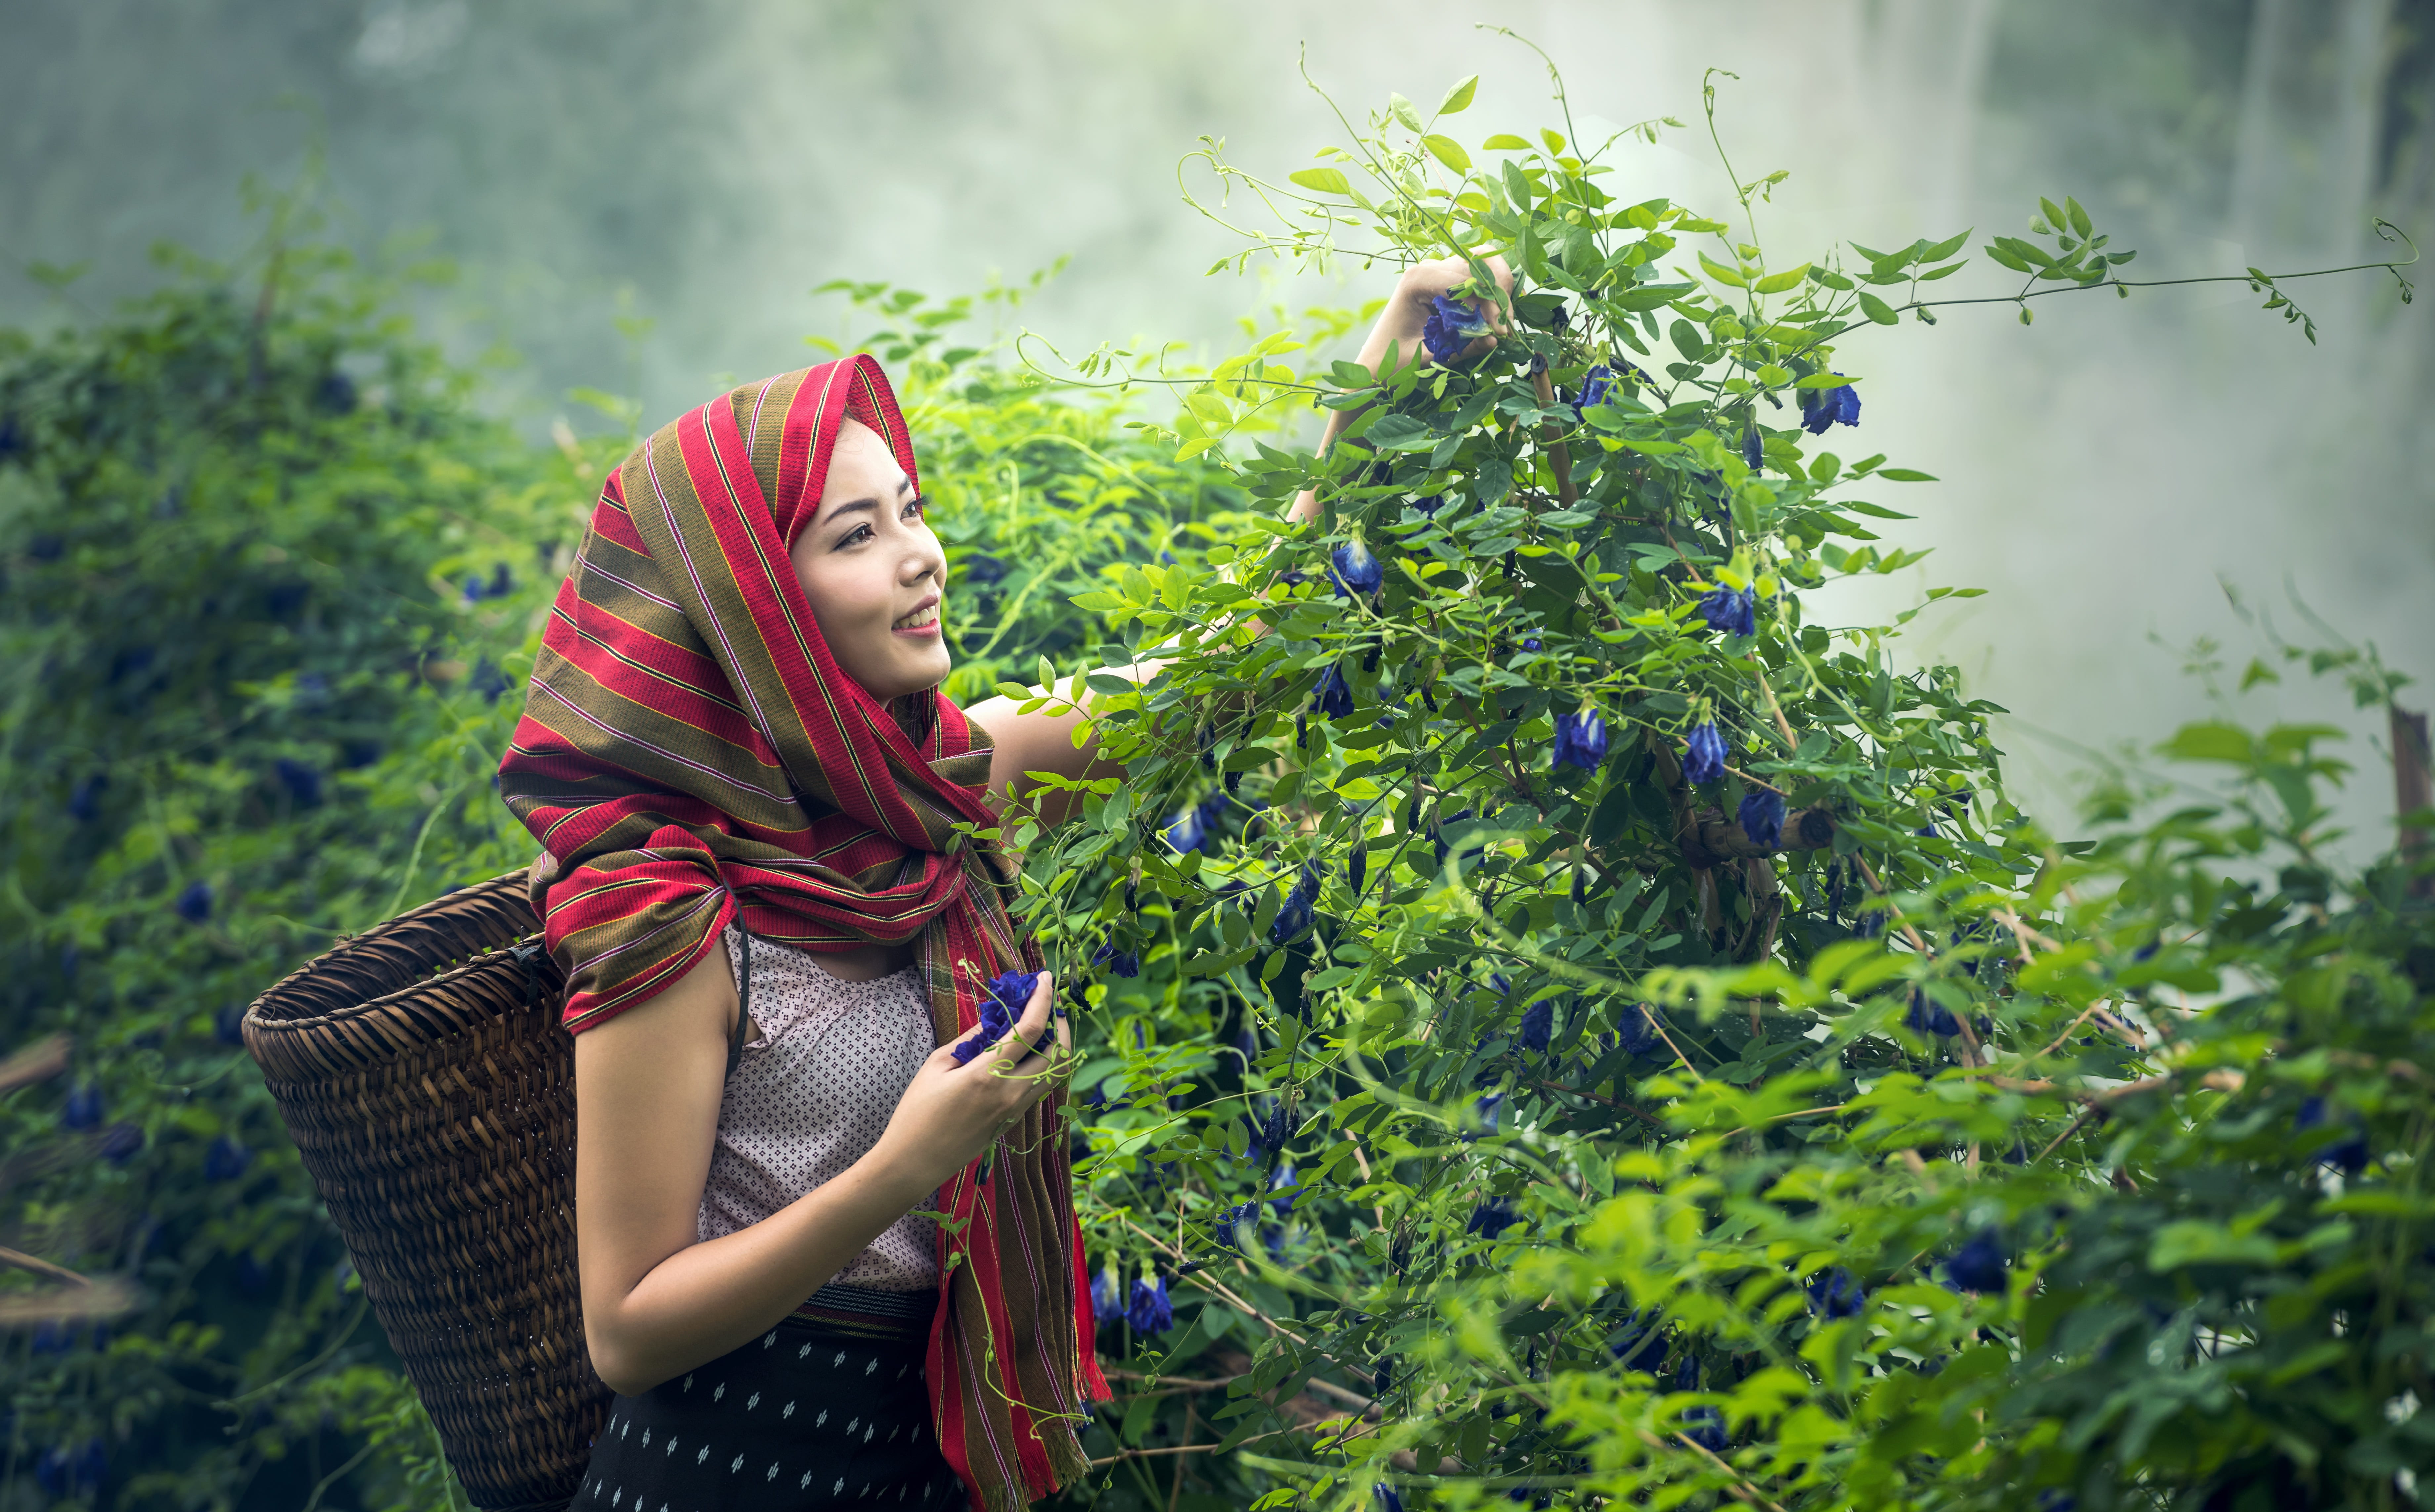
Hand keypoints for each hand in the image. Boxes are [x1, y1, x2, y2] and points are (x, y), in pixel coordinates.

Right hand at [868, 971, 1069, 1197]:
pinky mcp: (1013, 1121)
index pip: (1030, 1029)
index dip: (1043, 999)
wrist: (914, 1162)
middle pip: (1057, 1053)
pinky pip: (1039, 1087)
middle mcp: (1011, 1094)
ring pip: (1055, 1074)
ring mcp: (1015, 1111)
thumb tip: (996, 1017)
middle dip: (1059, 1023)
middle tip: (1048, 1004)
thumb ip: (972, 1039)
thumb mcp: (937, 1065)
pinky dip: (1042, 1064)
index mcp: (988, 1075)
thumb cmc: (917, 1112)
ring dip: (1055, 1046)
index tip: (1046, 977)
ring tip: (1041, 1026)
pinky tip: (1026, 1052)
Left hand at [1379, 253, 1516, 367]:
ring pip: (1482, 266)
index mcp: (1417, 280)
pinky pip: (1477, 279)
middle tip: (1506, 327)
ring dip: (1498, 291)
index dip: (1488, 304)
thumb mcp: (1425, 357)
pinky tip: (1496, 318)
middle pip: (1478, 264)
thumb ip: (1459, 348)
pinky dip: (1491, 294)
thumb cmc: (1391, 360)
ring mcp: (1439, 272)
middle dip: (1497, 294)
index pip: (1464, 281)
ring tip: (1503, 322)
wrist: (1375, 363)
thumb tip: (1495, 339)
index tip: (1500, 331)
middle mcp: (1428, 268)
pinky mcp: (1447, 282)